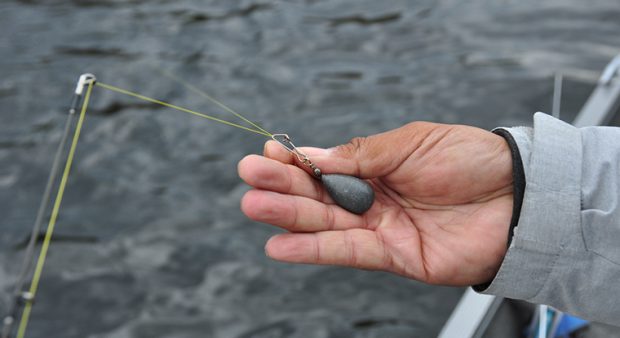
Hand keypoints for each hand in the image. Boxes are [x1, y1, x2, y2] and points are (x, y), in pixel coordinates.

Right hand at [238, 122, 512, 285]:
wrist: (518, 198)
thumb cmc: (470, 160)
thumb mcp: (412, 142)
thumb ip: (363, 154)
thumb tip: (316, 156)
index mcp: (377, 165)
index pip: (326, 165)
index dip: (297, 160)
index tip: (268, 153)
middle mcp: (374, 198)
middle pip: (319, 194)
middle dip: (283, 186)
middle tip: (249, 178)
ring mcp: (381, 228)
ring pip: (326, 223)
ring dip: (288, 217)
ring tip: (253, 207)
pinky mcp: (394, 256)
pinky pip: (347, 253)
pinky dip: (313, 250)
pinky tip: (281, 244)